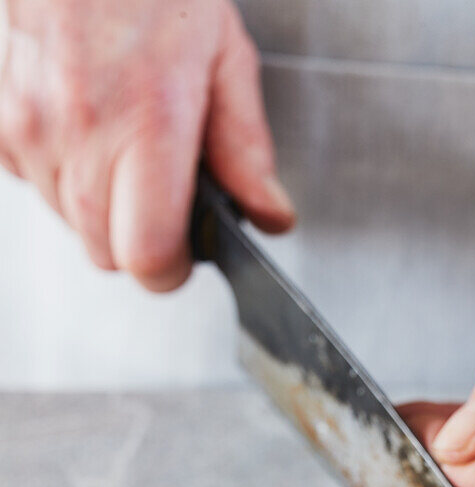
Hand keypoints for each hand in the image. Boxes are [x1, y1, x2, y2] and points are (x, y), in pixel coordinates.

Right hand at [0, 0, 293, 290]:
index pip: (148, 256)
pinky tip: (85, 127)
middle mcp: (82, 130)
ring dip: (100, 209)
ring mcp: (31, 126)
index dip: (172, 269)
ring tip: (123, 144)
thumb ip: (246, 149)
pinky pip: (33, 184)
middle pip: (107, 255)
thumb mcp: (224, 56)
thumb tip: (269, 214)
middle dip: (139, 241)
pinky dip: (62, 175)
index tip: (185, 254)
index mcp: (149, 121)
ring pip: (70, 224)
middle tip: (161, 194)